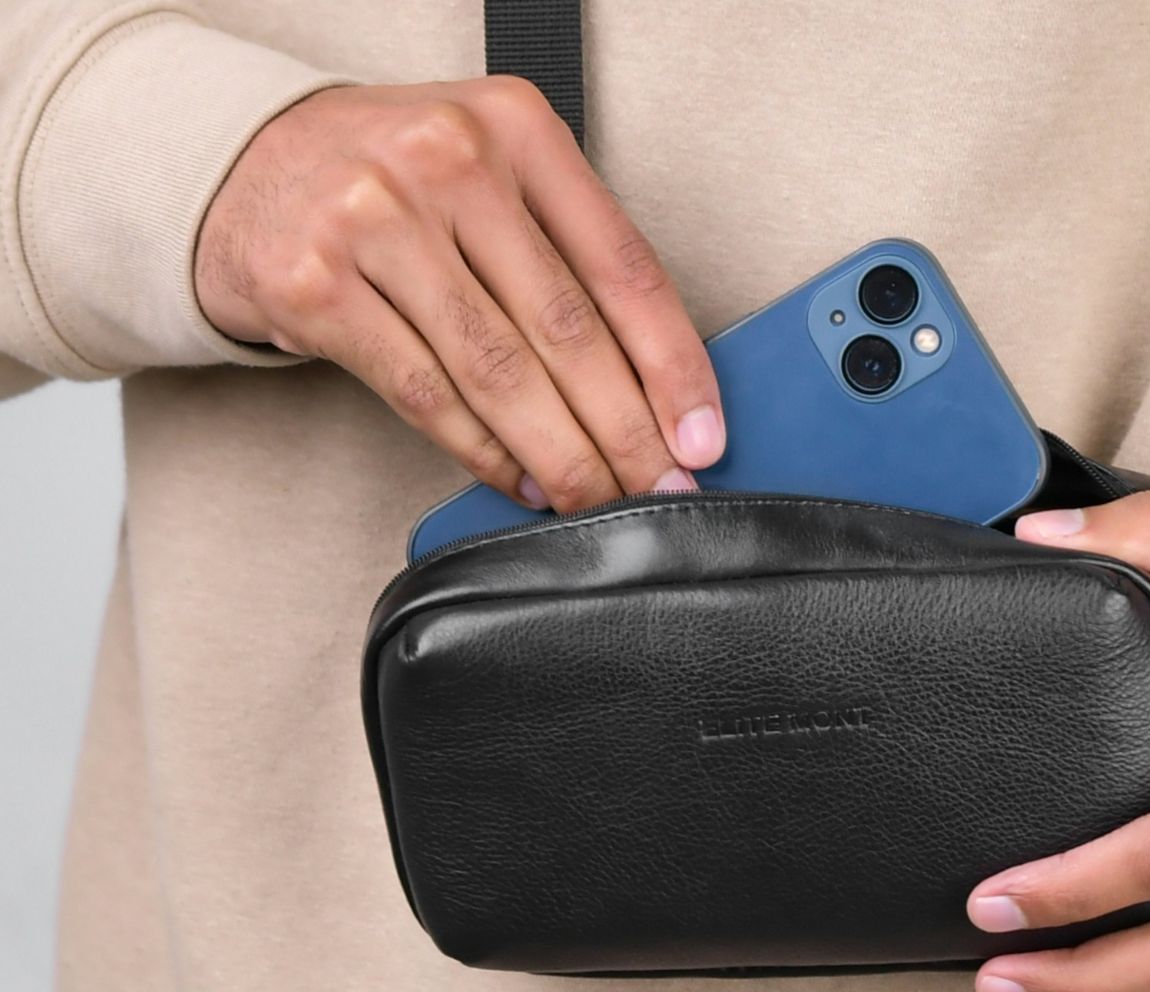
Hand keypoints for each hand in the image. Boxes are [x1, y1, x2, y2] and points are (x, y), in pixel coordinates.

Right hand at [194, 78, 722, 510]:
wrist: (243, 162)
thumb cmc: (396, 180)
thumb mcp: (493, 171)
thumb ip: (567, 248)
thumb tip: (658, 380)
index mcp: (517, 128)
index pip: (623, 266)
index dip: (673, 365)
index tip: (701, 436)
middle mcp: (449, 162)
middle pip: (567, 328)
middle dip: (626, 430)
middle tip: (660, 491)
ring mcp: (374, 220)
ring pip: (499, 372)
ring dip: (561, 456)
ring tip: (597, 501)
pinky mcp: (313, 285)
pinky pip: (426, 394)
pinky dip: (484, 451)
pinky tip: (522, 479)